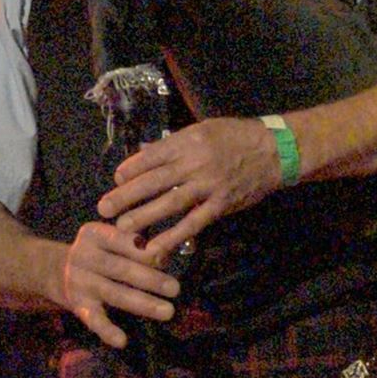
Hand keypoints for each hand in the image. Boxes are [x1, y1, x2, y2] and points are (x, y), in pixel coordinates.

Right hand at [63, 219, 179, 349]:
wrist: (57, 271)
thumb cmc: (99, 253)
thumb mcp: (112, 242)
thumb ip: (137, 246)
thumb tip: (165, 257)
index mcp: (94, 235)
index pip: (120, 240)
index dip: (142, 250)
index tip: (163, 259)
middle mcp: (83, 256)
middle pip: (120, 268)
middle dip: (149, 279)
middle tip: (175, 288)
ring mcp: (79, 283)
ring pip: (114, 294)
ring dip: (142, 303)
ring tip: (167, 312)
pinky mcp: (78, 306)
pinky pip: (94, 320)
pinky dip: (107, 331)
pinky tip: (122, 341)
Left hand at [95, 117, 282, 261]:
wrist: (274, 150)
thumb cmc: (236, 136)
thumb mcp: (203, 128)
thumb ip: (174, 143)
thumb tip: (145, 152)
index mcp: (187, 141)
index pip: (151, 157)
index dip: (130, 170)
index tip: (116, 180)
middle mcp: (194, 162)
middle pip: (153, 181)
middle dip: (125, 195)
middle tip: (103, 208)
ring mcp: (208, 185)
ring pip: (170, 203)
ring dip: (144, 217)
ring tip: (122, 228)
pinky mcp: (220, 205)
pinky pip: (193, 223)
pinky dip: (173, 237)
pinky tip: (156, 249)